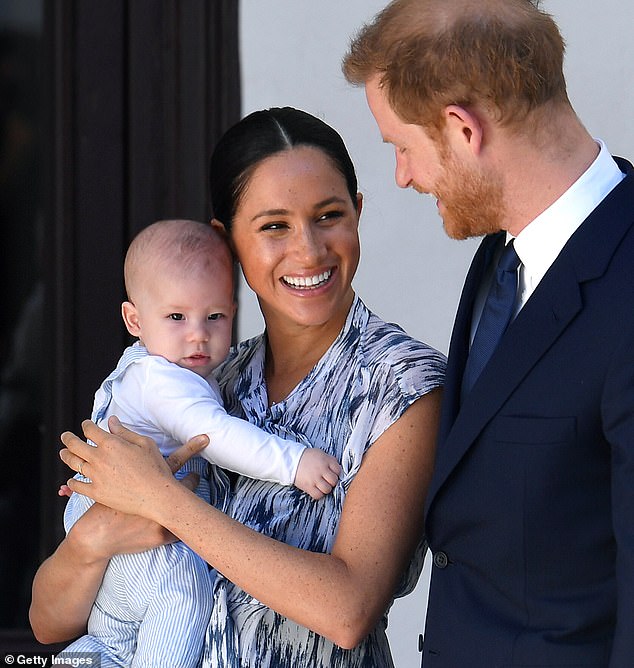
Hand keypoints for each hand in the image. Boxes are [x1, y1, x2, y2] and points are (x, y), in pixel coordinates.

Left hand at [59, 416, 208, 518]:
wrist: (157, 495)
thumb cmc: (155, 468)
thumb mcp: (145, 443)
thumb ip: (125, 432)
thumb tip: (111, 421)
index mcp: (111, 444)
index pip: (90, 430)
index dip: (86, 425)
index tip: (85, 424)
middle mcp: (99, 459)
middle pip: (74, 445)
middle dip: (68, 438)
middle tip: (65, 436)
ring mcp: (96, 476)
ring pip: (73, 463)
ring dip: (66, 456)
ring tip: (64, 453)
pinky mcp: (96, 492)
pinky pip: (77, 486)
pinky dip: (72, 482)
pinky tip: (71, 480)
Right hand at [294, 448, 340, 499]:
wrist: (291, 460)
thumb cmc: (307, 457)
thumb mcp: (320, 453)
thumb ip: (330, 460)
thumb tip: (337, 469)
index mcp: (325, 461)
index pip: (338, 470)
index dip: (336, 473)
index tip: (333, 473)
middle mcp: (321, 470)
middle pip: (334, 481)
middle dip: (332, 481)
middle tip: (327, 480)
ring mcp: (315, 479)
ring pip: (327, 489)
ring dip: (326, 488)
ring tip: (322, 485)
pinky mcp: (308, 487)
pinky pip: (318, 495)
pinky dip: (319, 494)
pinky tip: (317, 489)